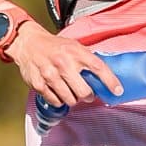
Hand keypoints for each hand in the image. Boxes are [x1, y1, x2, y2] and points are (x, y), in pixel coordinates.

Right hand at [8, 23, 123, 105]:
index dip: (110, 81)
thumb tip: (106, 75)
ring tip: (70, 92)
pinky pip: (56, 101)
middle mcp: (63, 63)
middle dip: (88, 96)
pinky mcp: (39, 84)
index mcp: (75, 52)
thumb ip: (87, 58)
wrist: (28, 43)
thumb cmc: (54, 46)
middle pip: (84, 92)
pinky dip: (60, 100)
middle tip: (86, 94)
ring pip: (70, 99)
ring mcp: (50, 75)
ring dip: (73, 99)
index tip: (117, 91)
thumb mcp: (74, 46)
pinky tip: (59, 92)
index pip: (98, 67)